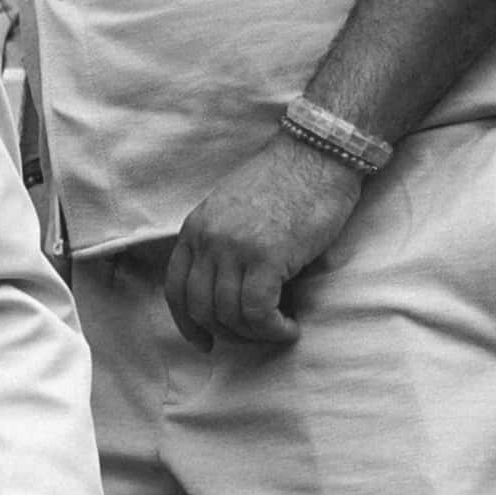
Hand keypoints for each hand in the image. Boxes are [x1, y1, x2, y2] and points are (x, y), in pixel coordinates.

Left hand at [156, 130, 373, 355]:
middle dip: (227, 332)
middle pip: (202, 308)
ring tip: (278, 329)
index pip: (176, 289)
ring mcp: (235, 248)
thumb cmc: (286, 181)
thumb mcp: (235, 210)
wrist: (319, 153)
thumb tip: (230, 295)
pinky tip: (289, 327)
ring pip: (230, 315)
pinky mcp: (267, 257)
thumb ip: (223, 245)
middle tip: (255, 335)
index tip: (203, 341)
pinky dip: (273, 329)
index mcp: (196, 227)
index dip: (187, 323)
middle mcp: (208, 239)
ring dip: (256, 333)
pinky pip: (259, 312)